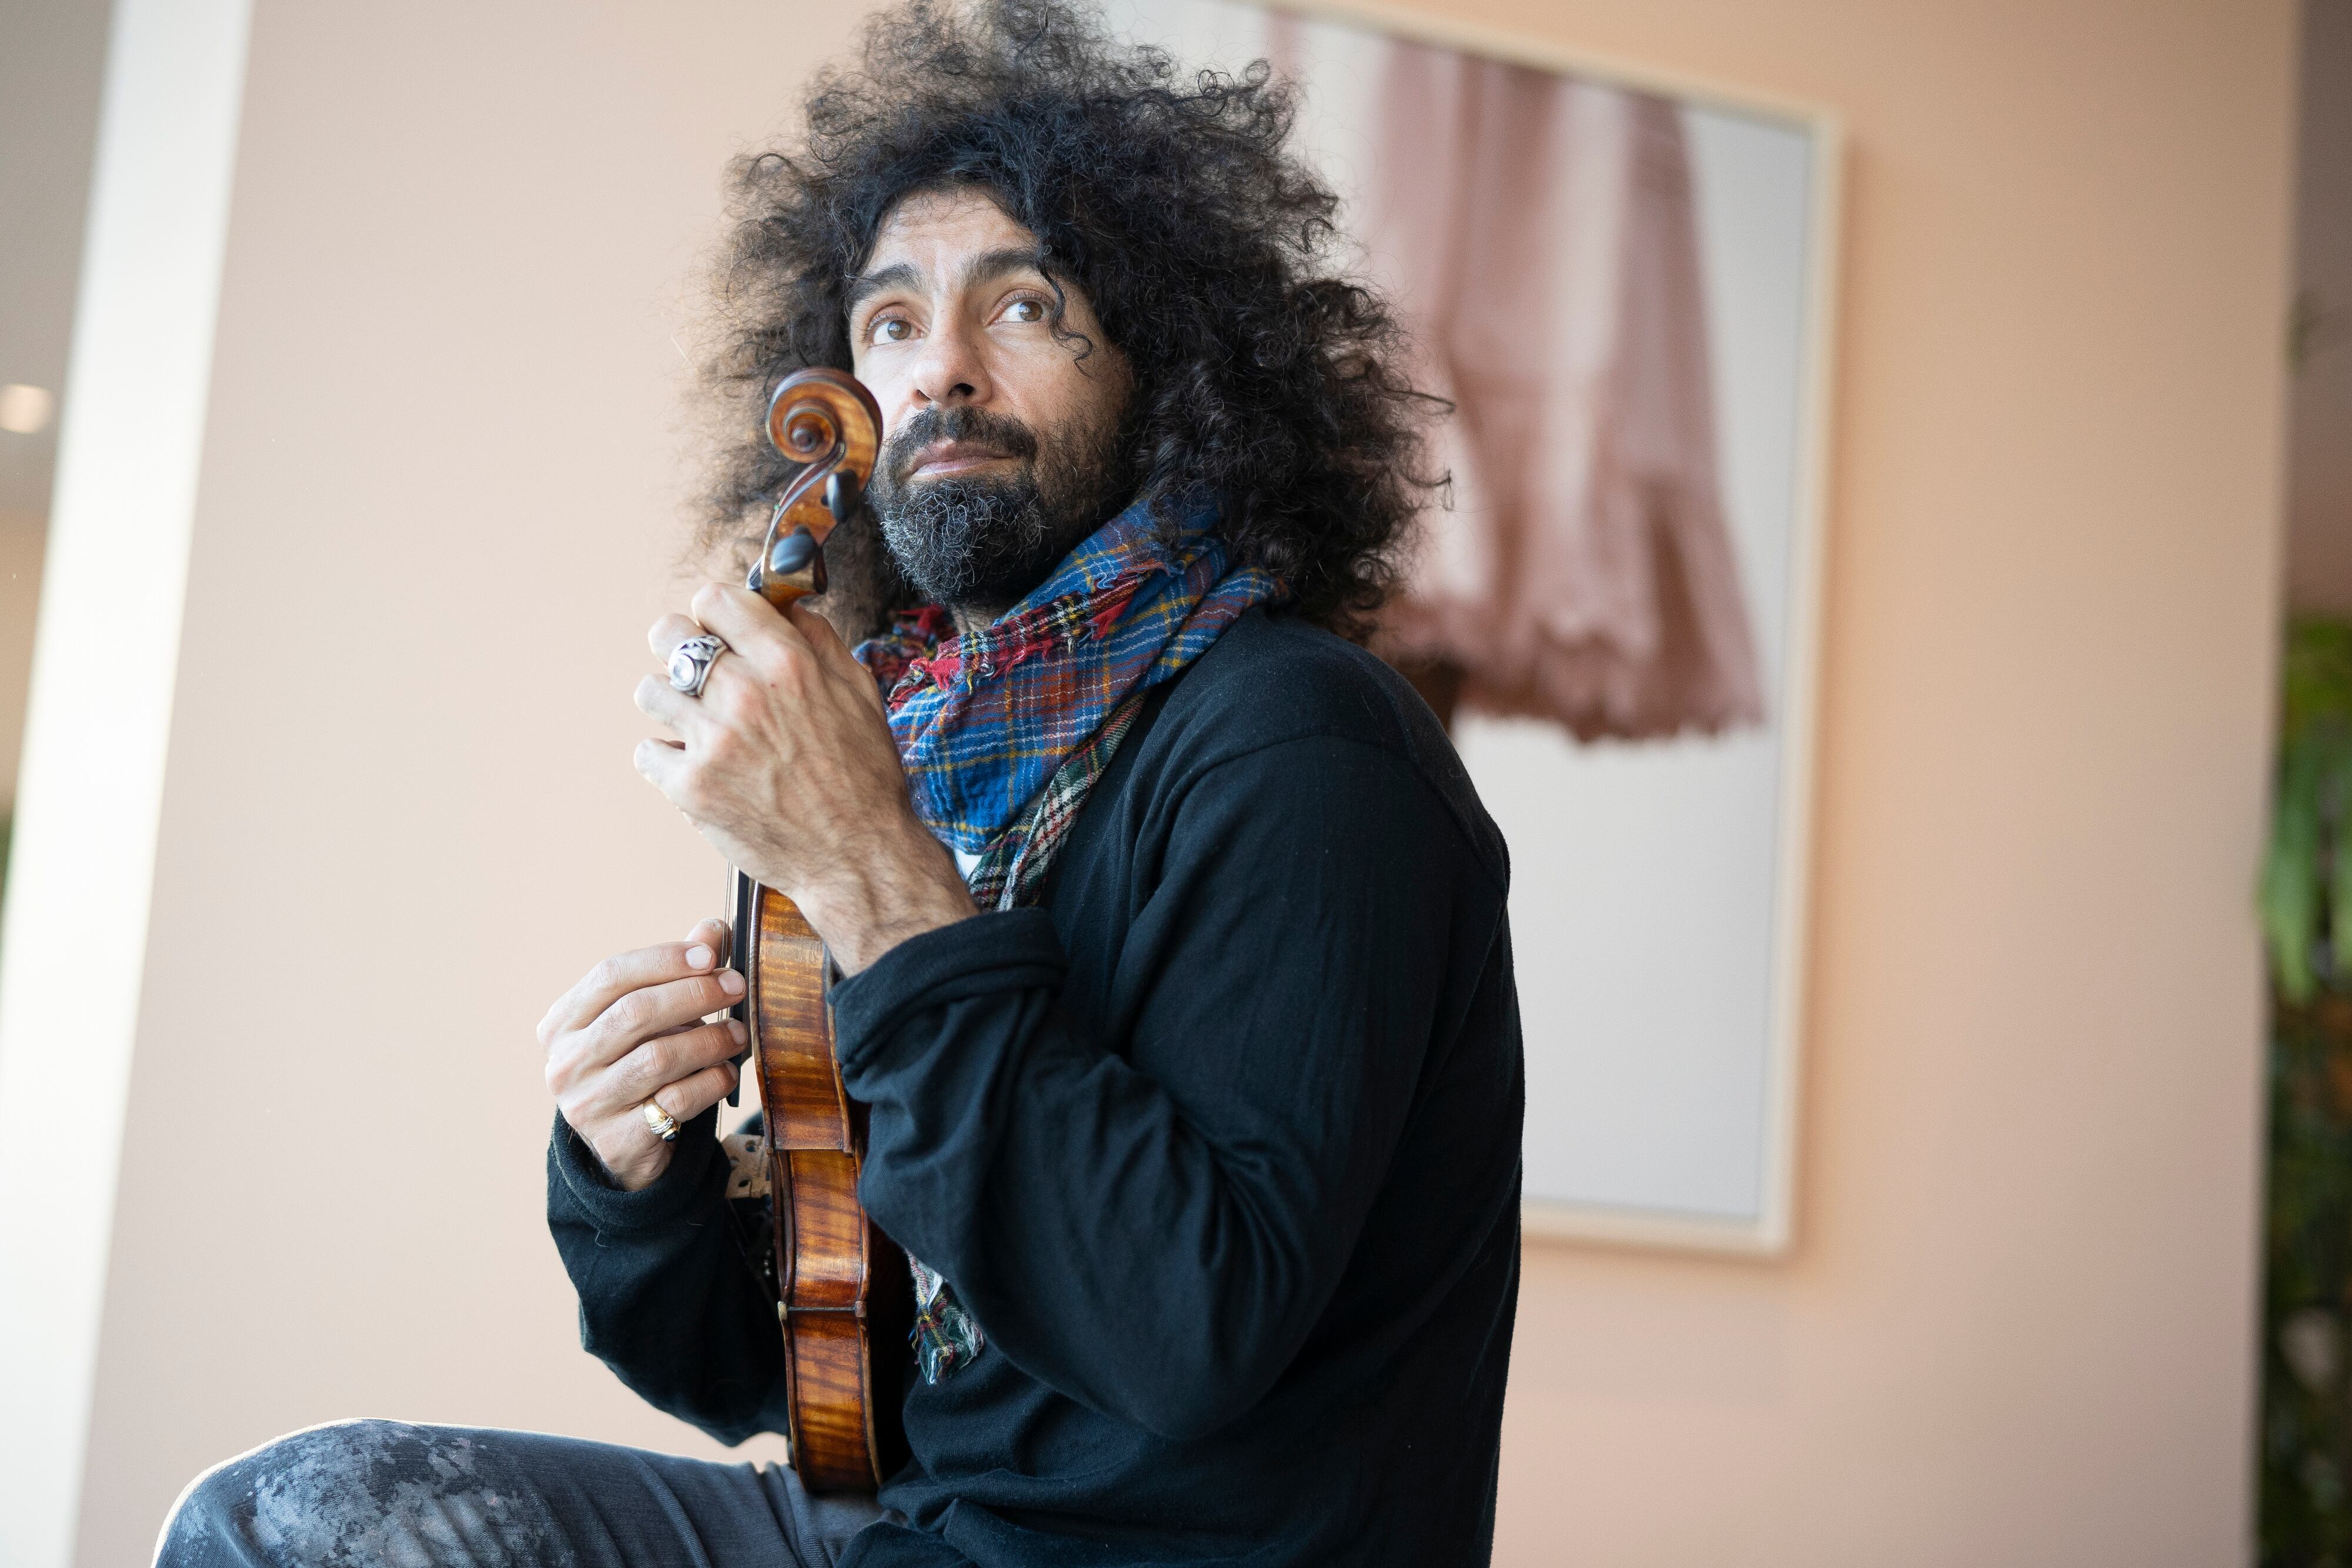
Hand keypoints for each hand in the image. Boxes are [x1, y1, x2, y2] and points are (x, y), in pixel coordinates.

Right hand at [541, 917, 746, 1190]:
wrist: (624, 1145)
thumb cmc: (637, 1063)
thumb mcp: (650, 1017)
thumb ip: (677, 972)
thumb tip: (714, 928)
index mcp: (563, 1022)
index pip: (610, 974)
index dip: (664, 959)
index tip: (711, 954)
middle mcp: (565, 1062)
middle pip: (635, 1013)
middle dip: (695, 994)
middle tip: (736, 987)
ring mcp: (586, 1104)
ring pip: (658, 1057)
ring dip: (710, 1038)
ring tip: (739, 1032)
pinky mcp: (617, 1140)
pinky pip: (676, 1101)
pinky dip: (710, 1081)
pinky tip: (726, 1072)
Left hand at [633, 584, 974, 971]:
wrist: (857, 856)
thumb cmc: (864, 777)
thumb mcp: (860, 692)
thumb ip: (818, 641)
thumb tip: (785, 608)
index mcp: (787, 663)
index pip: (714, 600)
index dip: (715, 615)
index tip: (720, 632)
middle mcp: (744, 693)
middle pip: (667, 634)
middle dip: (679, 648)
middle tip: (698, 674)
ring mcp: (712, 741)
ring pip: (650, 691)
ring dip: (672, 705)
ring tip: (699, 727)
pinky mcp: (691, 786)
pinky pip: (648, 751)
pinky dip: (669, 760)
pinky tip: (699, 768)